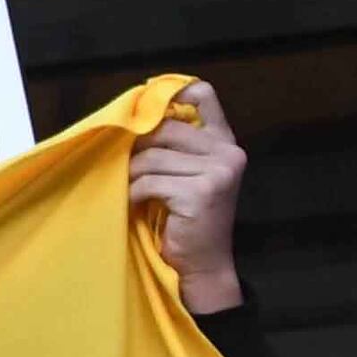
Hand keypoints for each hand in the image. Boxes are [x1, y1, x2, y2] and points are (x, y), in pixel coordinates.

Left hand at [126, 81, 250, 316]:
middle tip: (128, 169)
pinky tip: (137, 205)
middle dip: (137, 147)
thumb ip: (172, 143)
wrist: (201, 264)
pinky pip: (149, 181)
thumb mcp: (182, 173)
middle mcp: (228, 152)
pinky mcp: (202, 192)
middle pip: (164, 127)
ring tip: (133, 191)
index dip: (171, 92)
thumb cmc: (183, 217)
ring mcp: (219, 171)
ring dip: (132, 175)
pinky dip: (134, 194)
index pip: (203, 95)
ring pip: (152, 156)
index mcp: (224, 142)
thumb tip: (132, 112)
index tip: (143, 107)